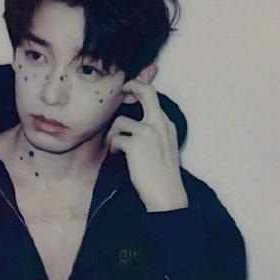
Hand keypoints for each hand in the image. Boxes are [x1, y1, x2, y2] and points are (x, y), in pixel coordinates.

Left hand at [105, 76, 187, 211]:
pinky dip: (113, 147)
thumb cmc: (163, 174)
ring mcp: (147, 132)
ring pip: (120, 121)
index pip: (154, 97)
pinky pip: (115, 139)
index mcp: (167, 125)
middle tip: (120, 92)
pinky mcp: (135, 144)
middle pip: (146, 92)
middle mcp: (159, 124)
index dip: (139, 89)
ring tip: (115, 146)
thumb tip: (135, 126)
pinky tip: (117, 155)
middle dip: (130, 87)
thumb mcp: (165, 147)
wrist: (166, 193)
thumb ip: (155, 132)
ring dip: (113, 133)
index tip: (128, 91)